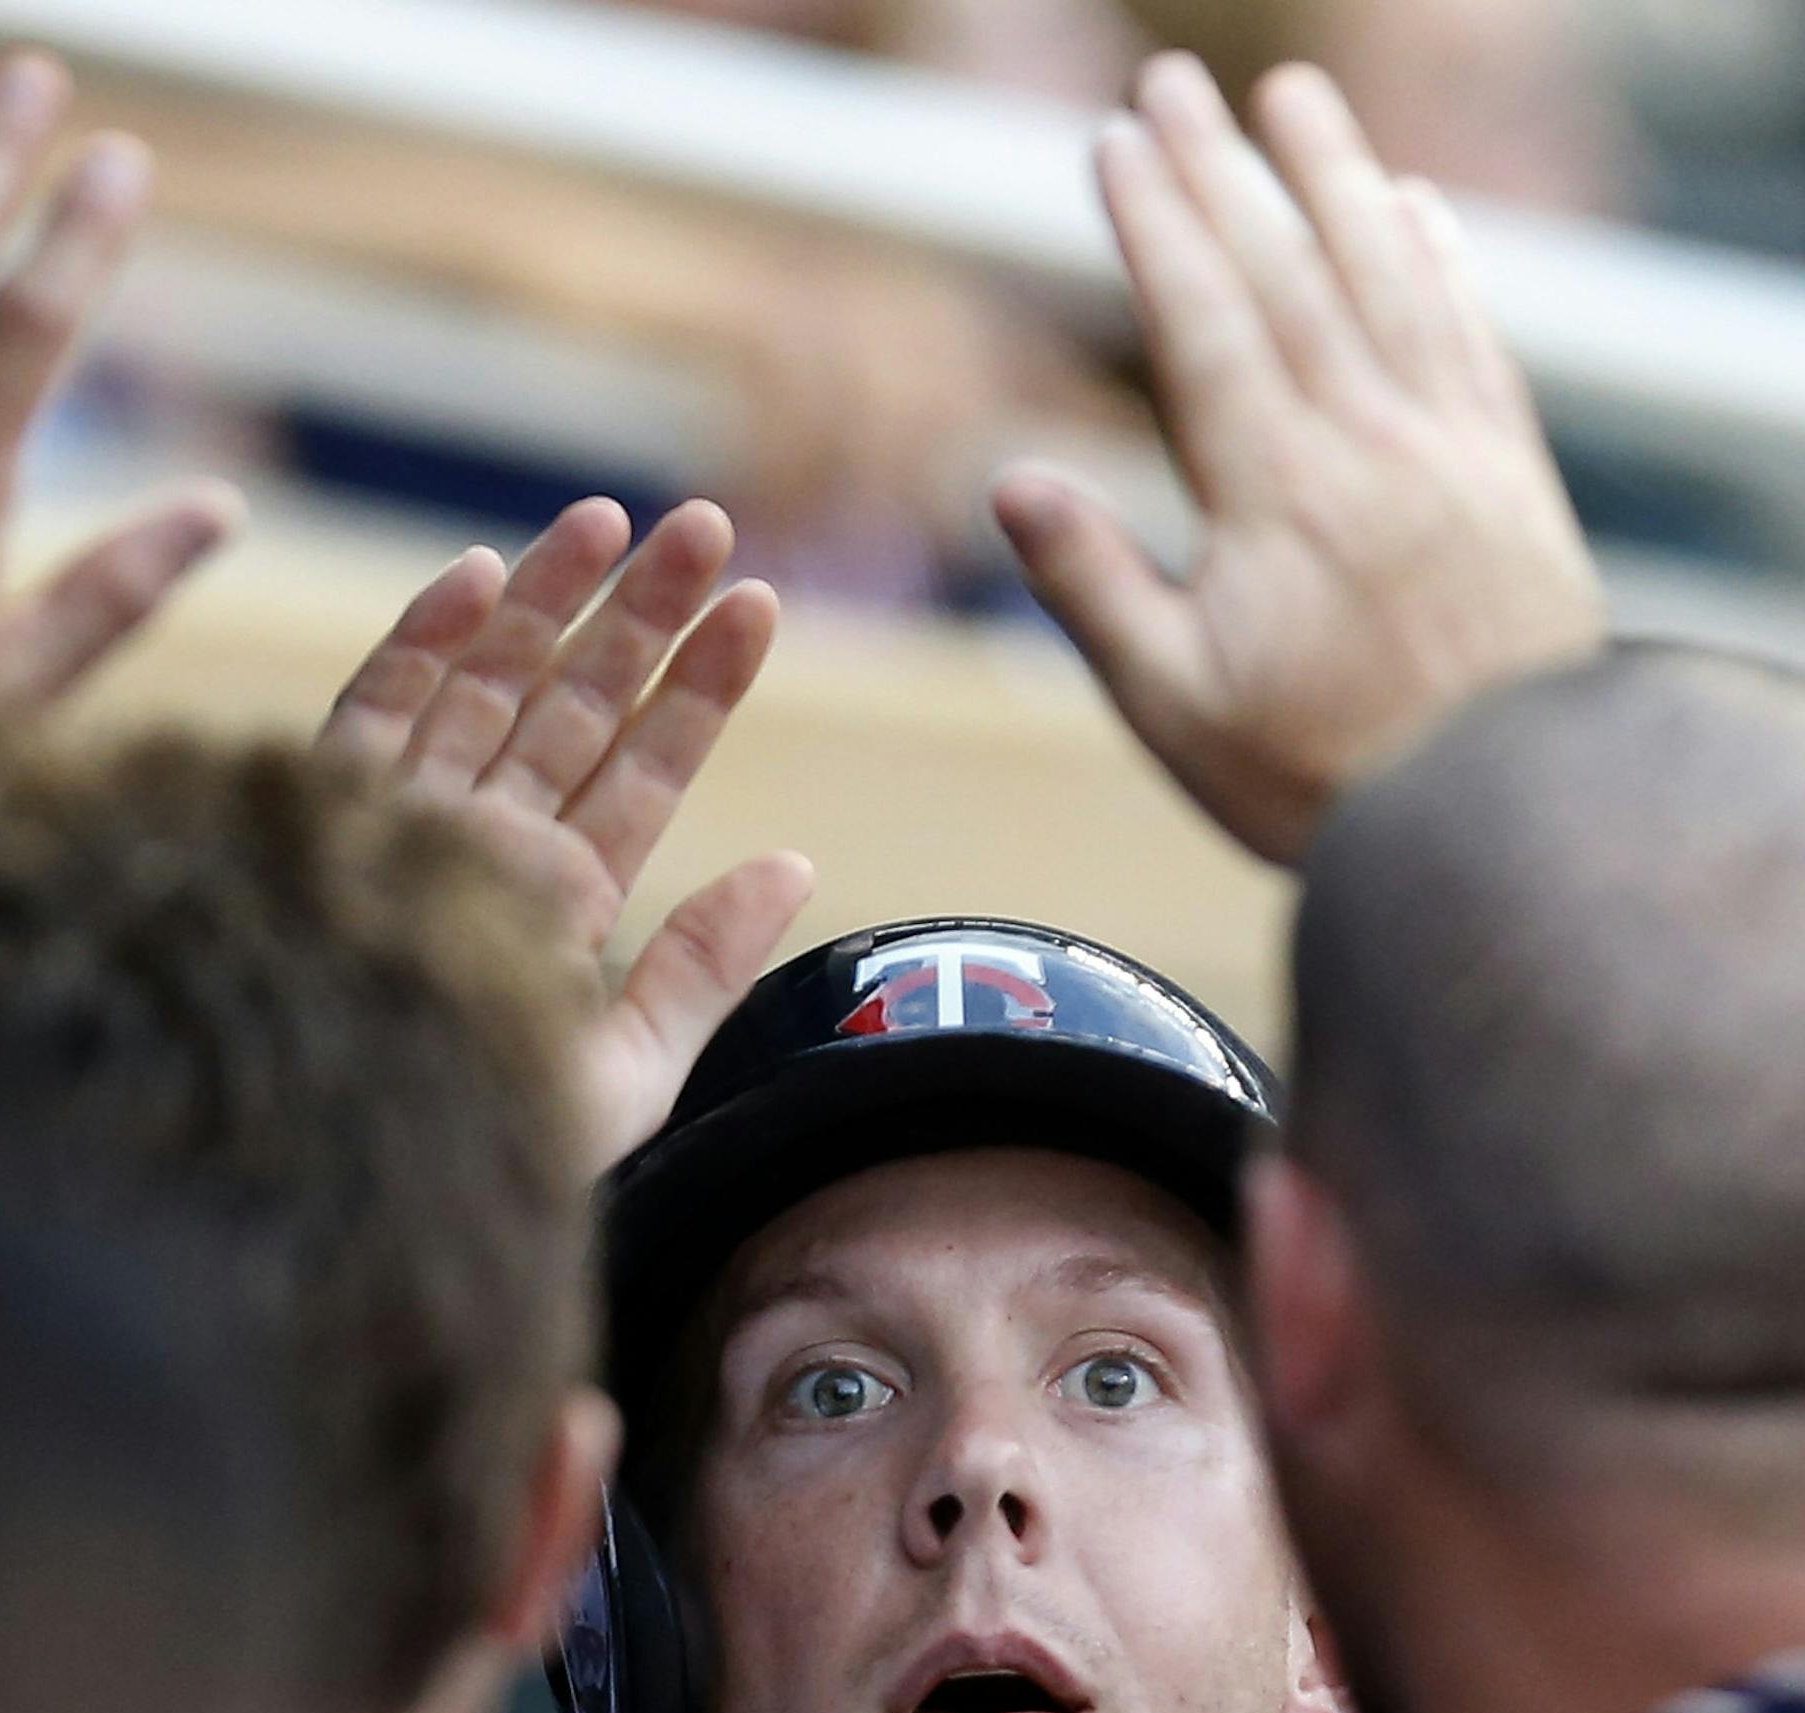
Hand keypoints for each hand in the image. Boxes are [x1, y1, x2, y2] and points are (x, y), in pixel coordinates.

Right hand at [322, 496, 811, 1172]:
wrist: (349, 1188)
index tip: (760, 604)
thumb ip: (703, 970)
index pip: (642, 775)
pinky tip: (476, 574)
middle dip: (638, 618)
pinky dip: (418, 647)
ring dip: (544, 602)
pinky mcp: (321, 823)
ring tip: (612, 518)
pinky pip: (369, 718)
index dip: (700, 689)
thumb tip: (795, 863)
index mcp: (556, 905)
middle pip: (571, 712)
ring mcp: (403, 829)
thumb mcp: (625, 1077)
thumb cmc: (484, 1155)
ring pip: (481, 690)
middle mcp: (483, 852)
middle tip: (706, 524)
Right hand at [993, 53, 1604, 866]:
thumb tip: (1010, 484)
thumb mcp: (1174, 708)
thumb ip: (1095, 587)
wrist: (1496, 819)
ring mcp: (1450, 451)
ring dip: (1337, 178)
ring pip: (1391, 279)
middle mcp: (1370, 445)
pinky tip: (1417, 210)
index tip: (1116, 146)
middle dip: (1225, 171)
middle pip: (1291, 273)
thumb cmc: (1316, 778)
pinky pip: (1472, 338)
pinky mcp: (1510, 478)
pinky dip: (1442, 261)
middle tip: (1175, 85)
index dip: (1158, 226)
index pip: (1206, 324)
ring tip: (1295, 98)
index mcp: (1275, 496)